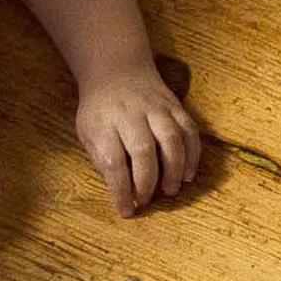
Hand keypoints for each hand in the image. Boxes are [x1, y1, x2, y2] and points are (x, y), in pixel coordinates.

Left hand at [71, 64, 207, 213]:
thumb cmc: (100, 110)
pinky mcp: (175, 106)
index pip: (112, 162)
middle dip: (147, 181)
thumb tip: (122, 191)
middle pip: (143, 150)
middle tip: (148, 200)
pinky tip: (188, 174)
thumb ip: (102, 159)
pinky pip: (189, 130)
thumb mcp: (88, 132)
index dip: (121, 190)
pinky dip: (192, 154)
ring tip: (171, 190)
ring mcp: (155, 108)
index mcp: (104, 123)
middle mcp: (130, 114)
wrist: (117, 71)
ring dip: (173, 169)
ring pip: (170, 139)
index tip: (127, 210)